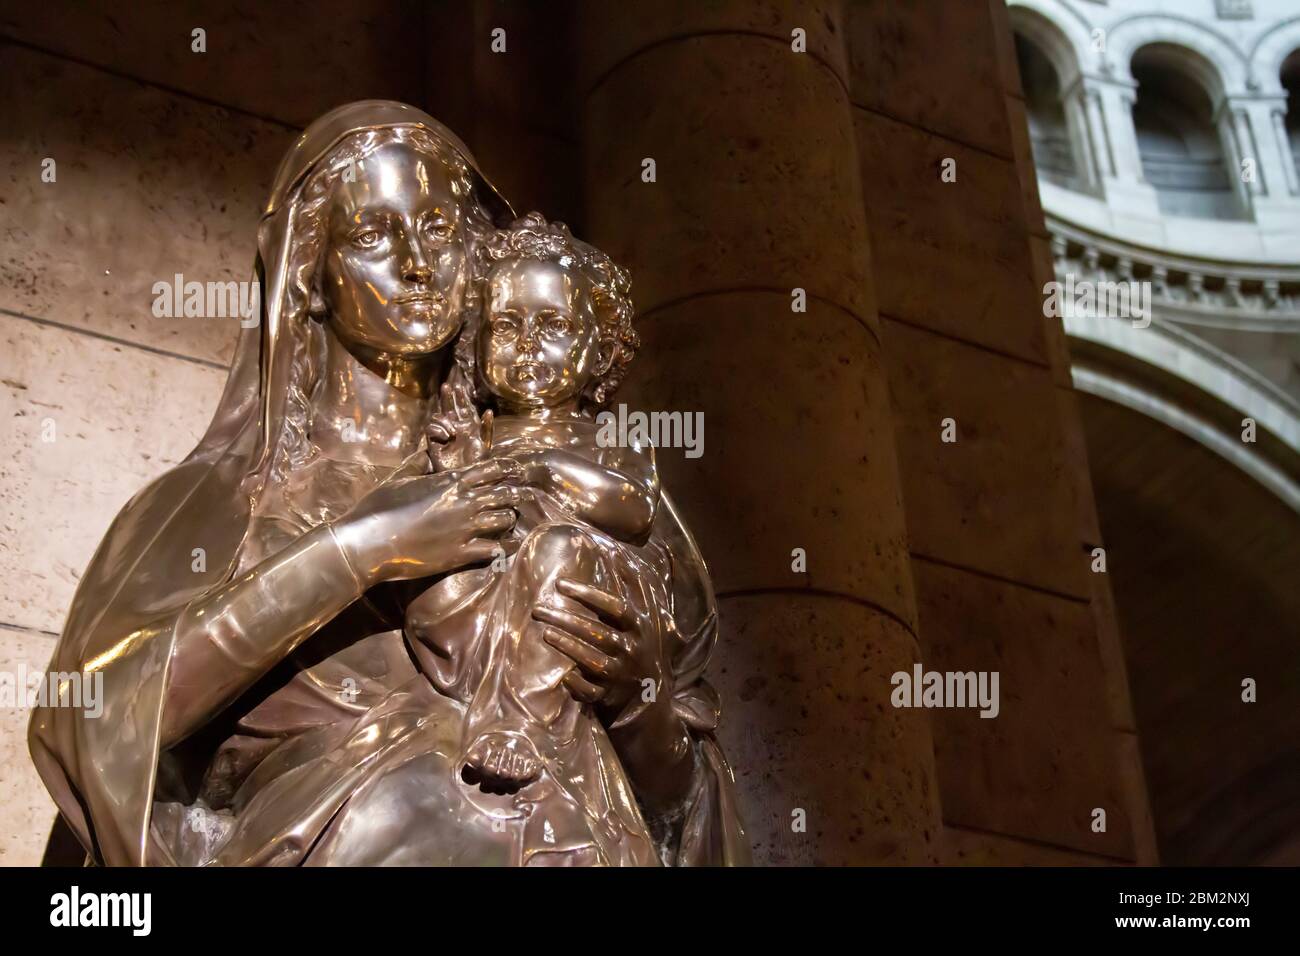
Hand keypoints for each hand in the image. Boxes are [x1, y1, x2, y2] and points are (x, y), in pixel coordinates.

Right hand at [333, 459, 530, 584]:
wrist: (369, 543)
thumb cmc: (379, 507)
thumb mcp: (400, 478)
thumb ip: (418, 463)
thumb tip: (428, 451)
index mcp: (450, 481)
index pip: (491, 469)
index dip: (508, 469)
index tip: (518, 470)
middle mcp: (464, 502)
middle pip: (504, 493)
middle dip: (518, 493)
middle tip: (527, 495)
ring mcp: (465, 529)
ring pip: (504, 520)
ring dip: (511, 518)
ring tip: (514, 519)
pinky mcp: (461, 553)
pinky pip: (494, 549)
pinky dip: (505, 547)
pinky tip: (509, 546)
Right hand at [427, 378, 492, 471]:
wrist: (465, 475)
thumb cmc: (478, 463)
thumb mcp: (486, 445)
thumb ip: (486, 428)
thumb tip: (488, 410)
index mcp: (469, 427)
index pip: (463, 408)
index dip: (461, 398)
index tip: (458, 387)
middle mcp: (456, 428)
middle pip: (449, 408)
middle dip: (447, 397)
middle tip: (446, 387)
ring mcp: (444, 435)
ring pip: (439, 417)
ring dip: (444, 421)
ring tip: (452, 432)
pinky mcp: (434, 443)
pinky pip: (430, 429)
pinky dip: (437, 429)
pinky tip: (445, 436)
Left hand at [532, 578, 668, 721]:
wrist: (650, 695)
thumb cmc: (641, 646)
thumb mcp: (646, 617)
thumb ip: (633, 588)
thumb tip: (617, 552)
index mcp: (640, 628)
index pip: (615, 607)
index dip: (589, 594)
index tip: (560, 584)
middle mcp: (631, 649)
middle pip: (596, 631)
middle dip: (566, 619)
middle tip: (538, 608)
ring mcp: (620, 674)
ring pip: (591, 659)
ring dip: (567, 645)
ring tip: (545, 631)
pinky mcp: (609, 695)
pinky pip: (590, 690)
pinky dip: (576, 683)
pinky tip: (561, 674)